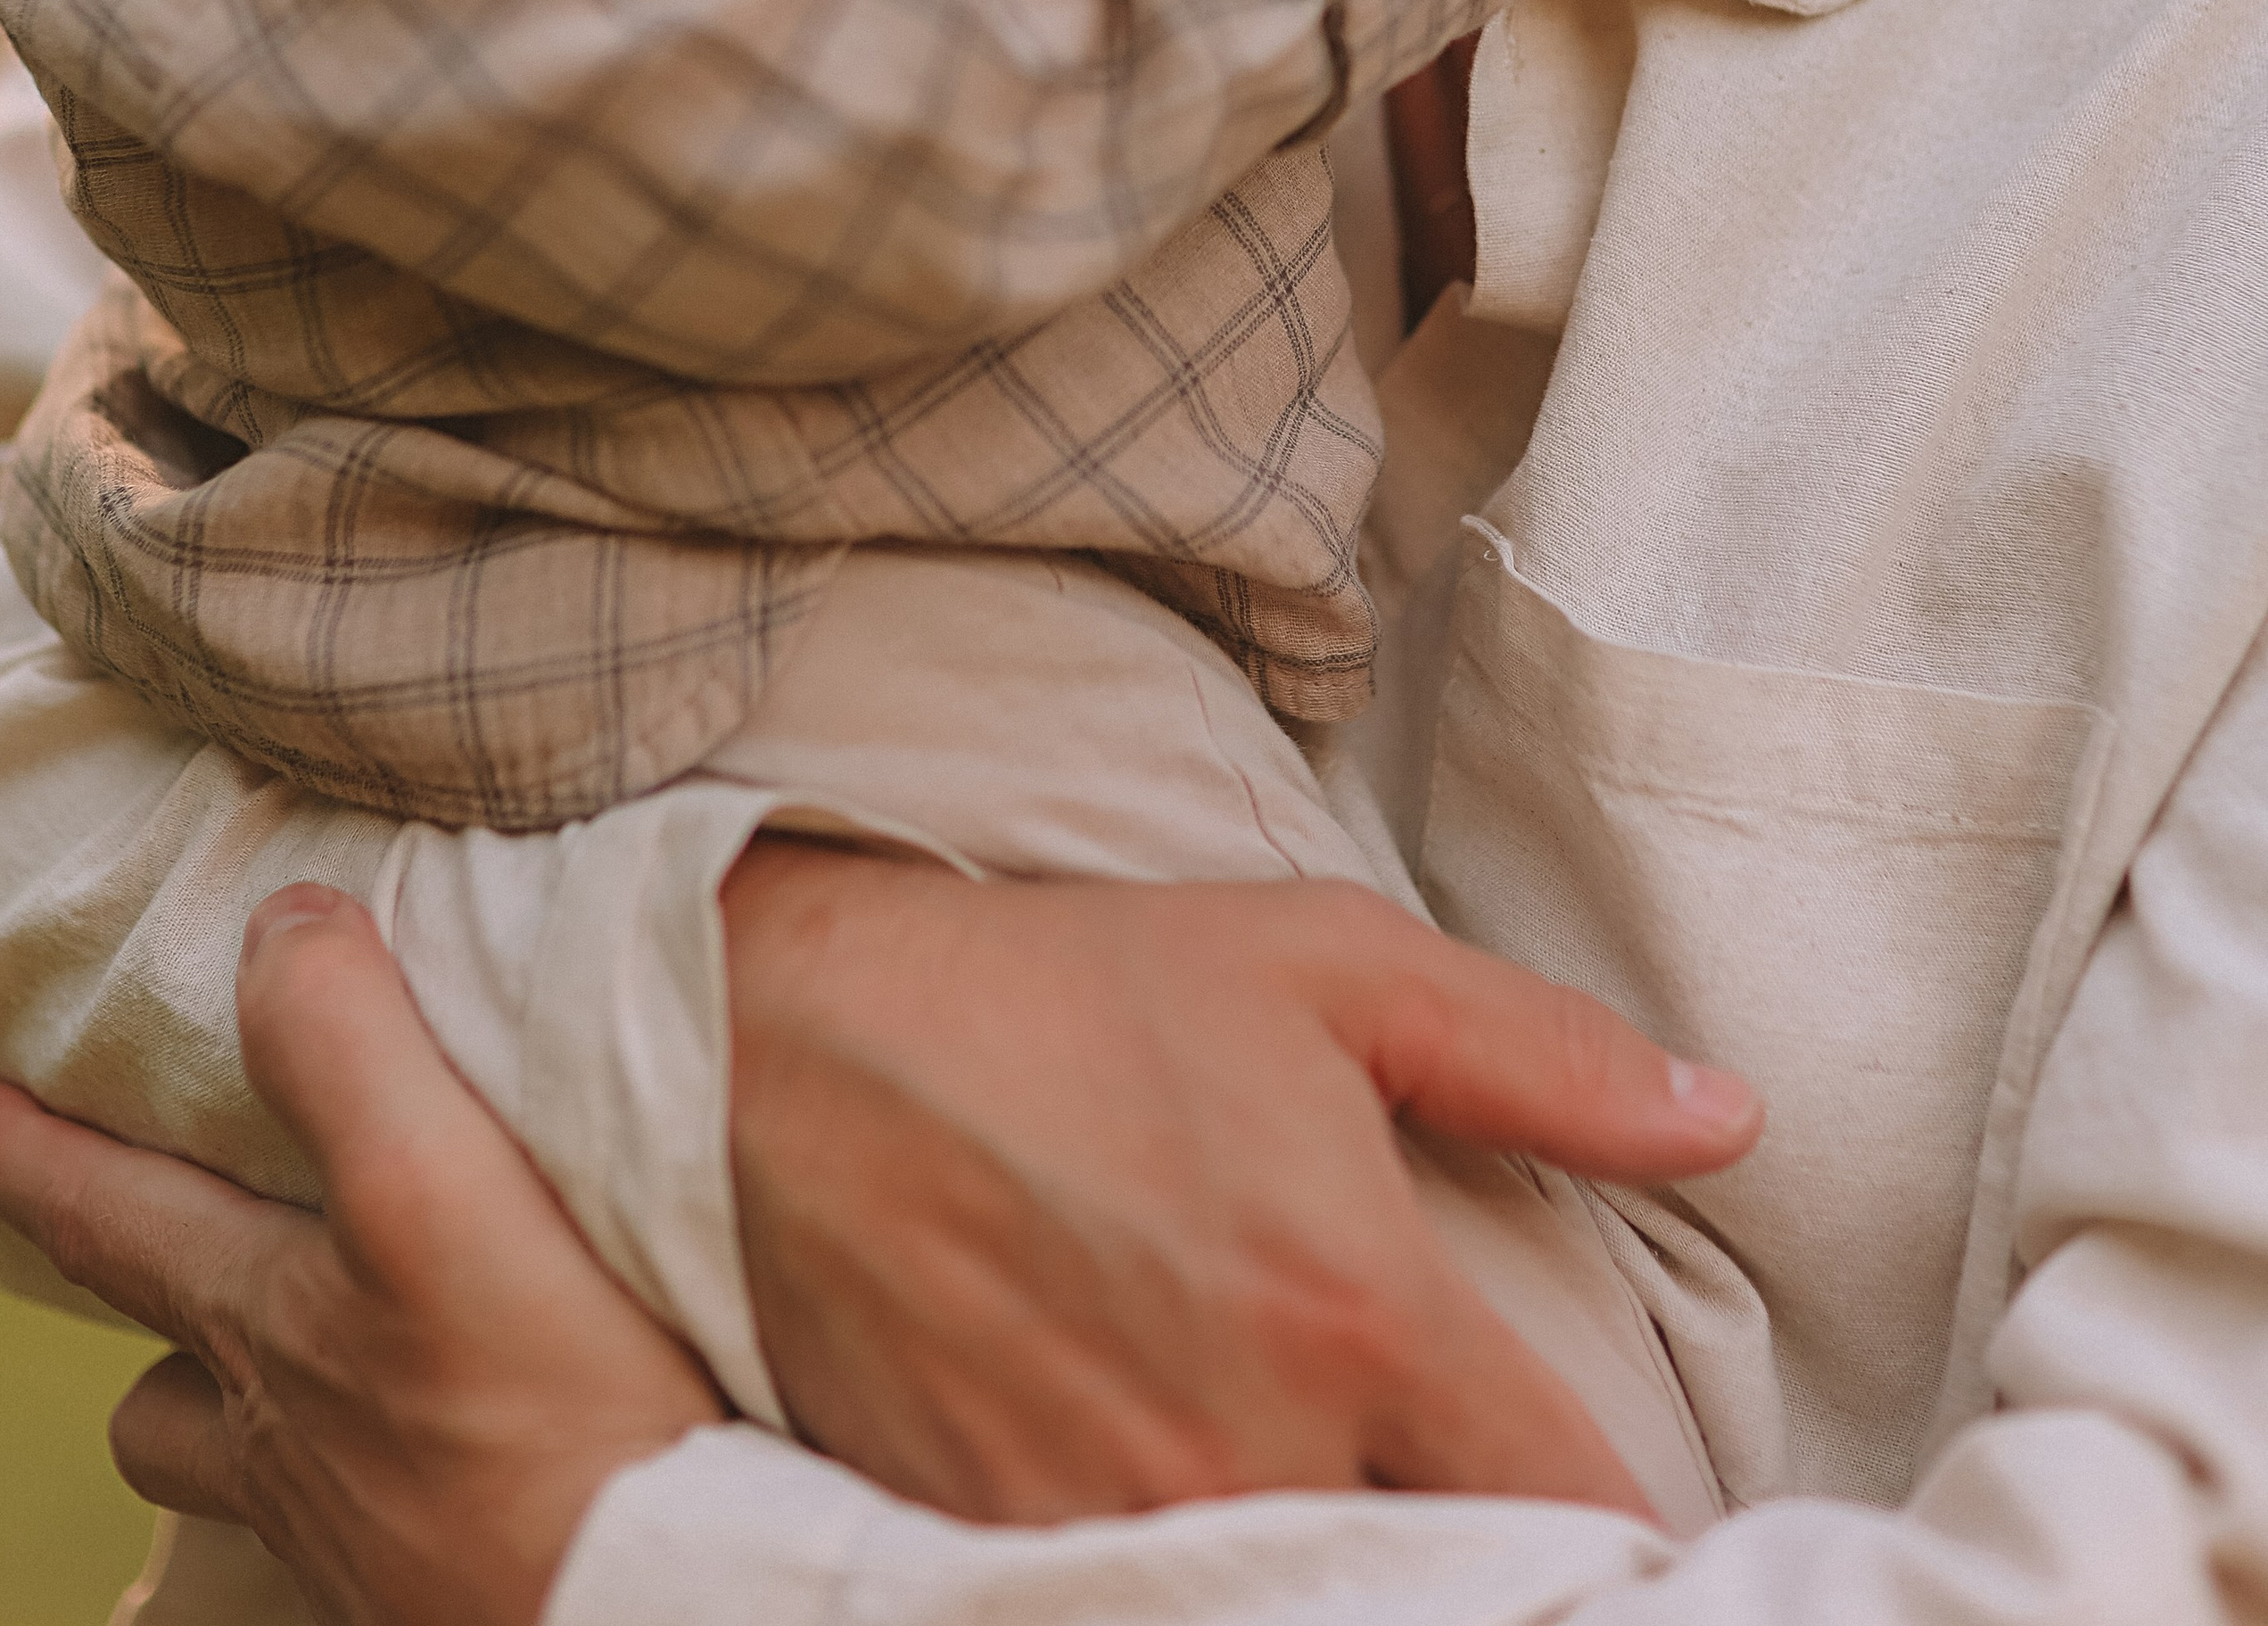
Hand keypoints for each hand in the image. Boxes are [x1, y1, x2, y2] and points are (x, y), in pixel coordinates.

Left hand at [0, 889, 719, 1625]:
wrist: (650, 1609)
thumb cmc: (544, 1411)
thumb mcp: (431, 1187)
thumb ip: (343, 1046)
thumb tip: (279, 927)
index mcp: (263, 1325)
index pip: (102, 1213)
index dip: (22, 1149)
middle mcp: (281, 1435)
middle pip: (149, 1356)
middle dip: (115, 1265)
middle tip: (106, 1212)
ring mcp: (350, 1524)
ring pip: (228, 1454)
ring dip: (225, 1390)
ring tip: (276, 1334)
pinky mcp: (435, 1578)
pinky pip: (338, 1519)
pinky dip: (347, 1468)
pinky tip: (416, 1444)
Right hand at [723, 844, 1760, 1525]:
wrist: (790, 1052)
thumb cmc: (1071, 992)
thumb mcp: (1323, 963)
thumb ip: (1540, 1055)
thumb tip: (1733, 1118)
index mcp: (1354, 1310)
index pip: (1568, 1508)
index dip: (1620, 1527)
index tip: (1614, 1509)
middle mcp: (1247, 1450)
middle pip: (1443, 1597)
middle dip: (1479, 1567)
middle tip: (1471, 1506)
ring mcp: (1113, 1527)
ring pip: (1301, 1617)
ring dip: (1337, 1579)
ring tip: (1340, 1501)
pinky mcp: (994, 1568)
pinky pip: (1143, 1617)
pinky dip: (1196, 1588)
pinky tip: (1207, 1519)